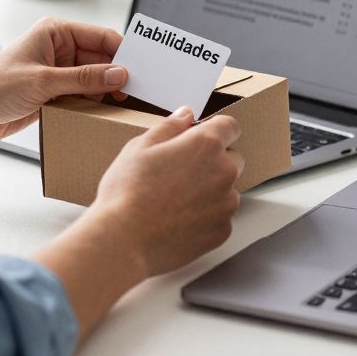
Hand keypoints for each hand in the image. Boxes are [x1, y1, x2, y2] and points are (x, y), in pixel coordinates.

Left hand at [0, 17, 128, 141]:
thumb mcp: (42, 81)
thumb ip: (83, 78)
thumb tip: (118, 74)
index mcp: (56, 32)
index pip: (101, 36)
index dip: (123, 53)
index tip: (142, 69)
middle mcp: (59, 49)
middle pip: (102, 59)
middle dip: (117, 75)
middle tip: (138, 92)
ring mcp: (58, 71)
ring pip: (96, 80)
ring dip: (106, 92)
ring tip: (125, 104)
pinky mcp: (55, 92)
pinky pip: (84, 96)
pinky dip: (94, 104)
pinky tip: (105, 113)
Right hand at [90, 107, 243, 276]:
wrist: (124, 240)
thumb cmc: (127, 193)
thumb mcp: (139, 147)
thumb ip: (169, 127)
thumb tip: (185, 115)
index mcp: (206, 144)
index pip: (230, 126)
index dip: (215, 130)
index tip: (201, 138)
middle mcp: (224, 172)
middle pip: (232, 159)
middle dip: (213, 161)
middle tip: (180, 173)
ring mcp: (226, 204)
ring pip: (227, 190)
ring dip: (210, 191)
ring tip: (175, 201)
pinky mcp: (222, 231)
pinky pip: (220, 218)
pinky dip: (206, 217)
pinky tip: (178, 220)